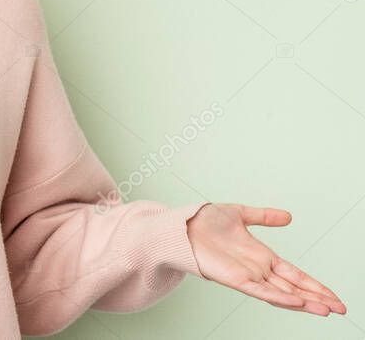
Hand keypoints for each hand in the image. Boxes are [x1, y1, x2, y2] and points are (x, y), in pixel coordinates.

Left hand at [186, 203, 345, 315]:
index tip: (333, 295)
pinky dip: (279, 297)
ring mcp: (247, 276)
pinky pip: (260, 291)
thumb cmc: (205, 221)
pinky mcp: (235, 279)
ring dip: (304, 302)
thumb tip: (288, 217)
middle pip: (294, 288)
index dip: (314, 284)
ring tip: (326, 310)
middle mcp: (258, 269)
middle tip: (341, 308)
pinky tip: (296, 301)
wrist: (183, 225)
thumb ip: (264, 217)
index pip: (295, 274)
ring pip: (282, 294)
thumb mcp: (240, 213)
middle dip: (317, 298)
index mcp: (262, 256)